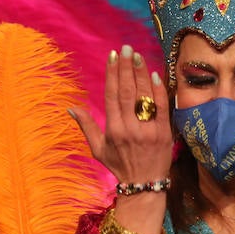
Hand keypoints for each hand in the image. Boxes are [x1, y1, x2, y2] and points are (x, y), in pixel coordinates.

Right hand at [69, 44, 173, 194]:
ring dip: (141, 73)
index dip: (112, 74)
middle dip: (126, 67)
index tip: (113, 56)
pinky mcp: (164, 132)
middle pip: (127, 91)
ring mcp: (148, 130)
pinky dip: (159, 90)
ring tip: (138, 56)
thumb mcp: (98, 149)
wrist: (145, 185)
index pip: (112, 96)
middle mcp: (130, 128)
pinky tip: (155, 74)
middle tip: (126, 48)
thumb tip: (71, 108)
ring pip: (144, 96)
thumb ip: (86, 126)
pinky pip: (162, 107)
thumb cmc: (119, 166)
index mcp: (113, 130)